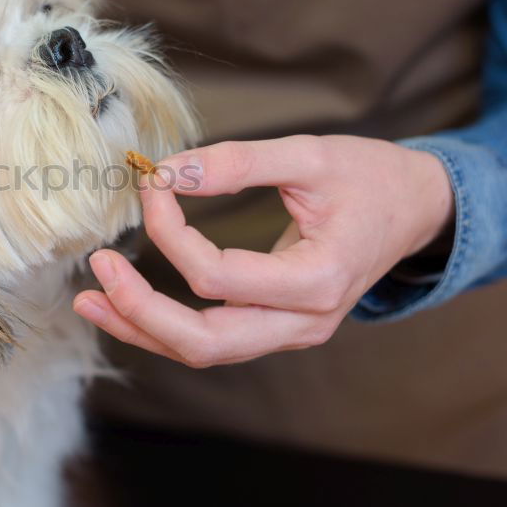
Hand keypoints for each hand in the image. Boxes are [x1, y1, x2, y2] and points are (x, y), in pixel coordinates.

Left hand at [73, 135, 453, 366]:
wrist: (416, 207)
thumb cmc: (370, 178)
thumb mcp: (310, 155)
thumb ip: (239, 161)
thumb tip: (169, 172)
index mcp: (316, 281)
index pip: (216, 275)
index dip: (170, 231)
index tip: (151, 183)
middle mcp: (303, 322)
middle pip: (204, 341)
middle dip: (141, 308)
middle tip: (98, 267)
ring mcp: (290, 332)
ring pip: (203, 351)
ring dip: (143, 328)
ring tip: (90, 301)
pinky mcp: (277, 326)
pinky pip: (213, 339)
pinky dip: (164, 327)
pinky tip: (124, 307)